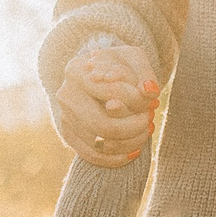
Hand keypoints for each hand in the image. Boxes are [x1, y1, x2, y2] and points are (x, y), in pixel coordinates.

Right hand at [53, 36, 158, 168]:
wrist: (99, 74)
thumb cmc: (118, 65)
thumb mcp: (133, 59)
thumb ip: (144, 73)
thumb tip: (150, 92)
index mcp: (76, 70)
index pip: (112, 94)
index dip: (138, 102)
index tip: (151, 100)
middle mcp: (65, 95)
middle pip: (103, 126)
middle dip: (134, 127)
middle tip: (149, 120)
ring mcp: (64, 117)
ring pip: (100, 145)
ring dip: (130, 143)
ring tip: (145, 132)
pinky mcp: (68, 134)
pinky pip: (92, 156)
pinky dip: (117, 158)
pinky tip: (134, 149)